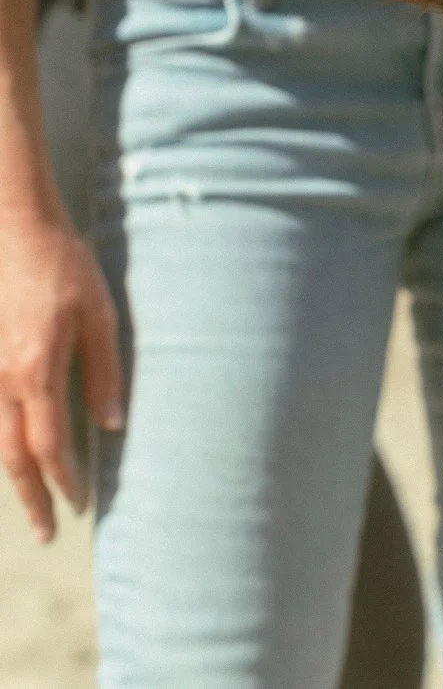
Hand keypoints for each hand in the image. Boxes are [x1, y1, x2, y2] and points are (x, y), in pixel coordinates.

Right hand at [0, 207, 122, 541]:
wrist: (14, 229)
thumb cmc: (64, 268)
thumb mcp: (100, 316)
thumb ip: (104, 373)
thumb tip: (112, 425)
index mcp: (35, 370)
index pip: (49, 444)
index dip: (64, 479)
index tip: (81, 504)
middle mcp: (1, 379)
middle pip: (11, 456)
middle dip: (30, 497)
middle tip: (48, 532)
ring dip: (12, 475)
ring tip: (33, 502)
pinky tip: (14, 455)